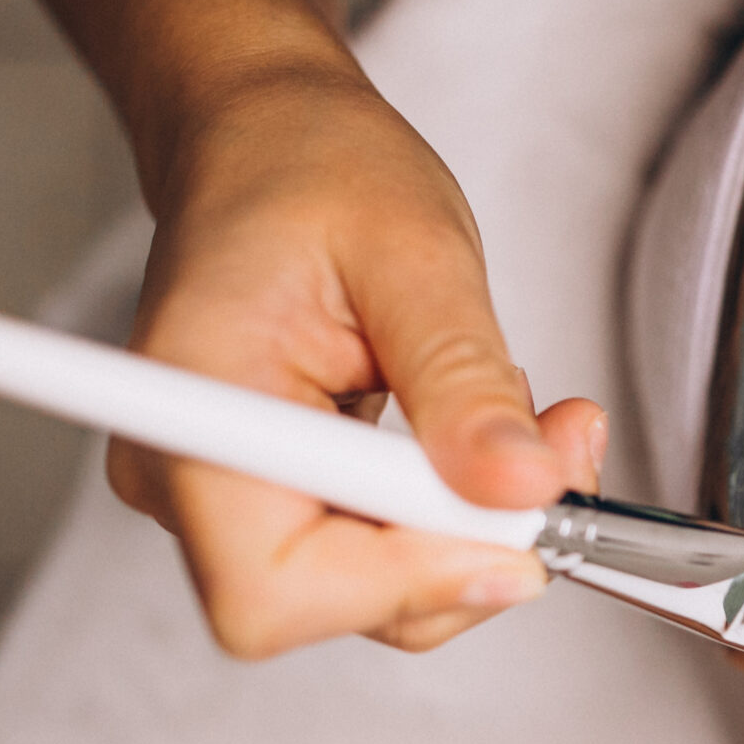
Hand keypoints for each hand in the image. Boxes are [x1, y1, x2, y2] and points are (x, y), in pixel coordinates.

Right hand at [108, 67, 605, 656]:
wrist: (267, 138)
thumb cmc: (311, 168)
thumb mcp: (415, 254)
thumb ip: (465, 381)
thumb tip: (523, 488)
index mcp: (194, 410)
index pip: (272, 591)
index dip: (405, 582)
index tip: (513, 519)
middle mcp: (188, 474)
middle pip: (331, 605)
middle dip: (466, 546)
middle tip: (555, 450)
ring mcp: (227, 497)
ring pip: (373, 592)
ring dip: (474, 527)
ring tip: (519, 422)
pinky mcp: (276, 500)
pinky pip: (380, 556)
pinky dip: (454, 515)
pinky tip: (477, 439)